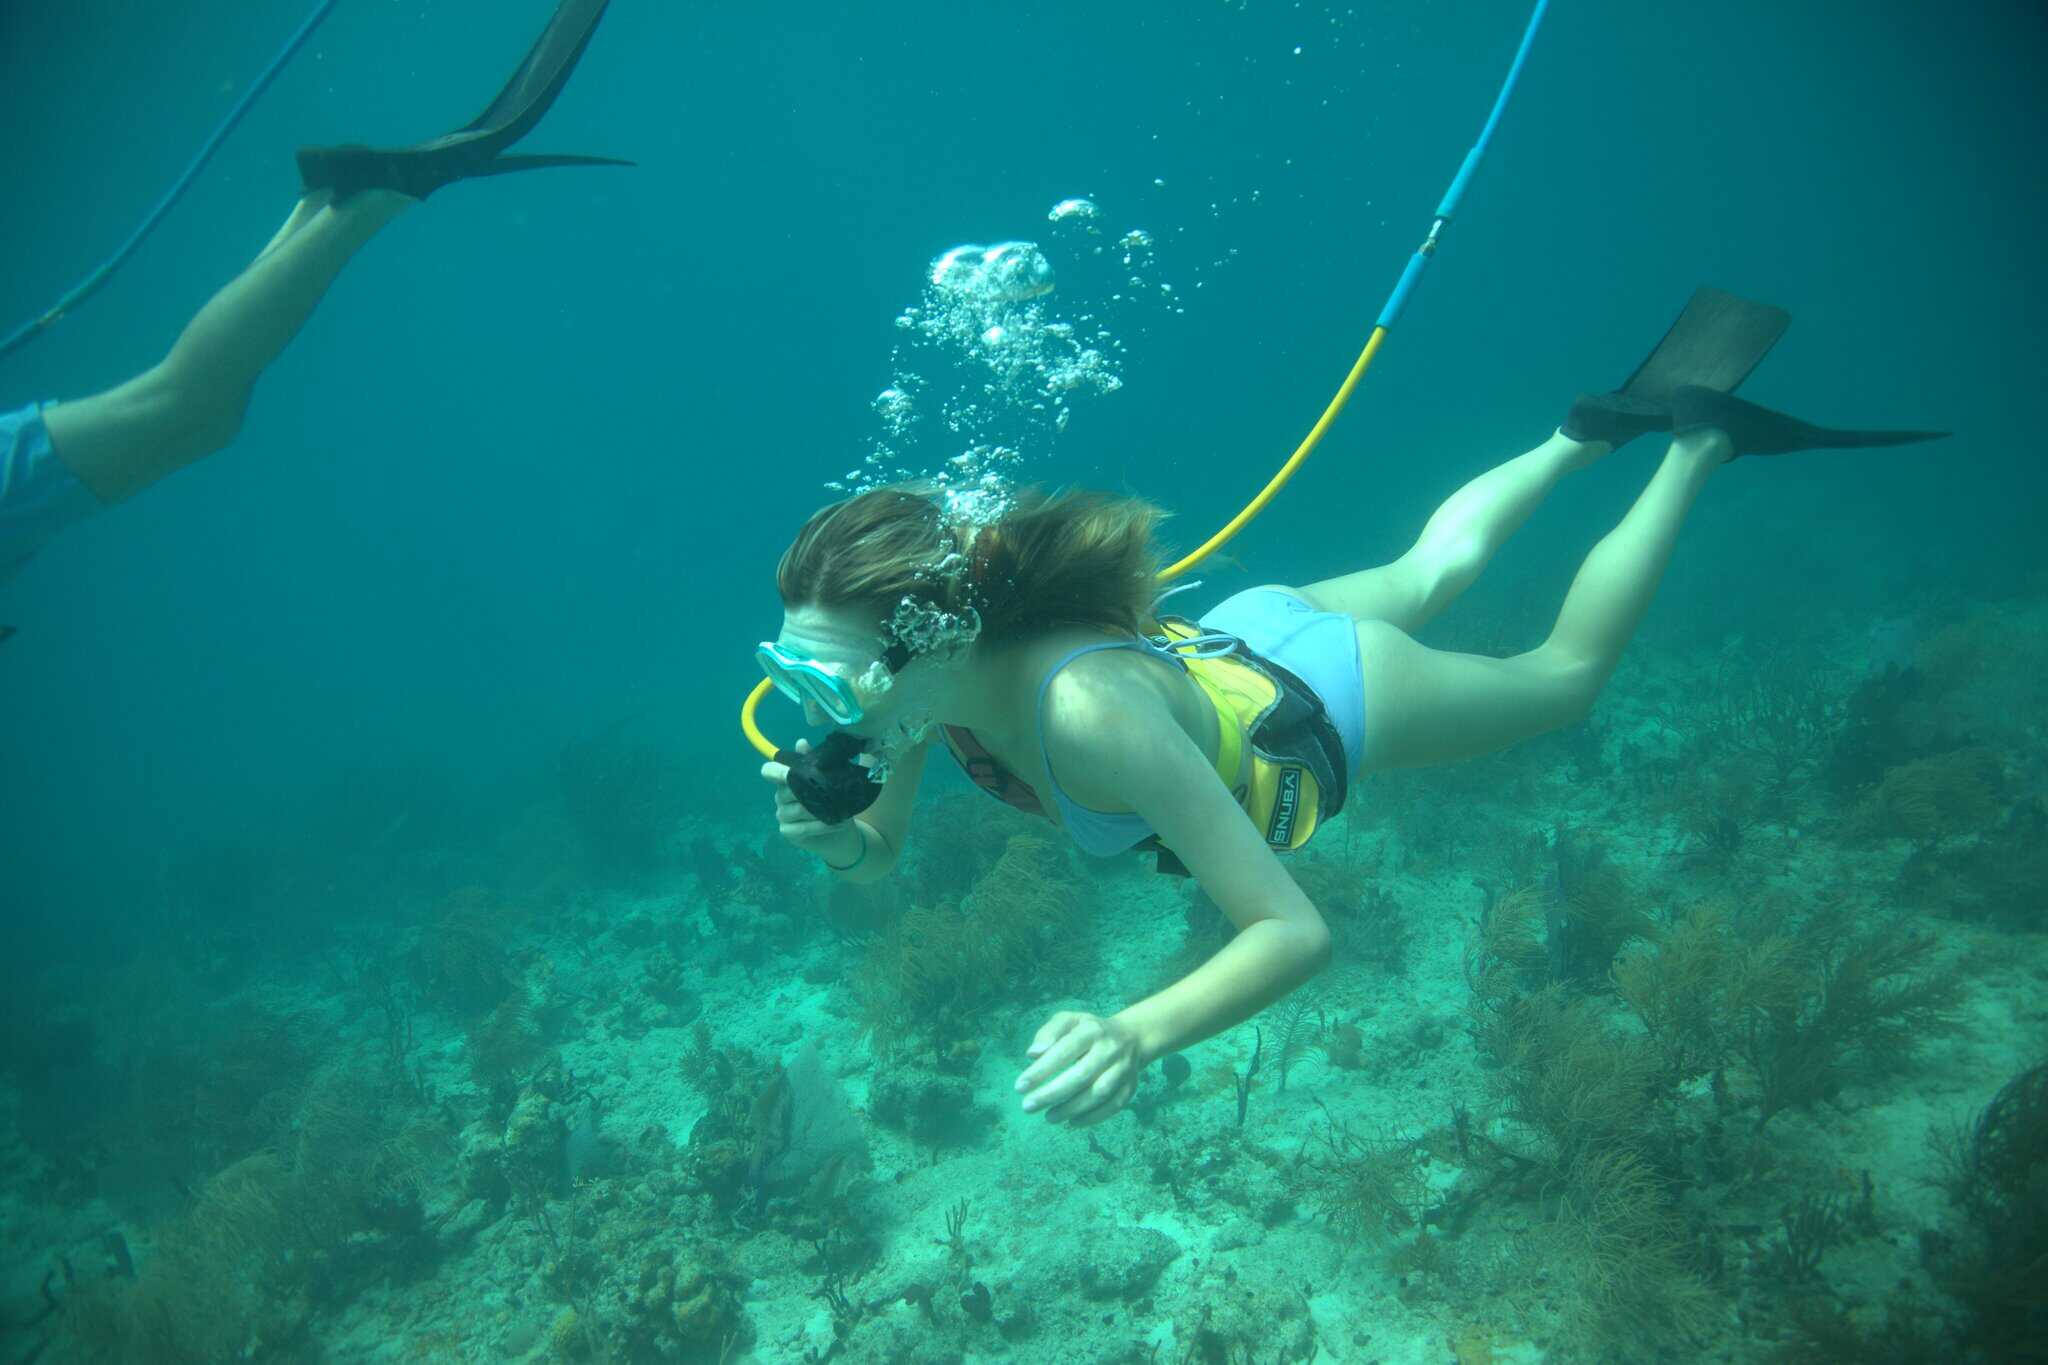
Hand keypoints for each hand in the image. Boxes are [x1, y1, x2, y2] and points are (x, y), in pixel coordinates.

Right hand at [760, 738, 860, 859]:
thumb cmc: (832, 800)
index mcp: (786, 780)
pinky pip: (803, 827)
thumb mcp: (827, 778)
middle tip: (831, 794)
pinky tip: (835, 823)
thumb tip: (801, 742)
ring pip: (798, 810)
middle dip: (809, 792)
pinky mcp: (788, 832)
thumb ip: (813, 760)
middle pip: (786, 791)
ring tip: (840, 810)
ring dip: (821, 810)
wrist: (840, 830)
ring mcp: (782, 816)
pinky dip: (821, 825)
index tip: (788, 772)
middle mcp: (780, 797)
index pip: (769, 772)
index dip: (775, 771)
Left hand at [1015, 1011, 1144, 1126]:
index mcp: (1091, 1030)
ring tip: (1048, 1117)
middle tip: (1028, 1106)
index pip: (1065, 1050)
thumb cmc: (1088, 1030)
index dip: (1042, 1070)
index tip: (1020, 1087)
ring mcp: (1124, 1069)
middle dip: (1052, 1093)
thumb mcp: (1068, 1021)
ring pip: (1099, 1093)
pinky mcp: (1131, 1087)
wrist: (1132, 1036)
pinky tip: (1072, 1122)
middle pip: (1082, 1075)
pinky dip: (1092, 1118)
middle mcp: (1110, 1049)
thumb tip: (1033, 1054)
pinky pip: (1113, 1106)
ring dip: (1071, 1109)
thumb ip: (1048, 1033)